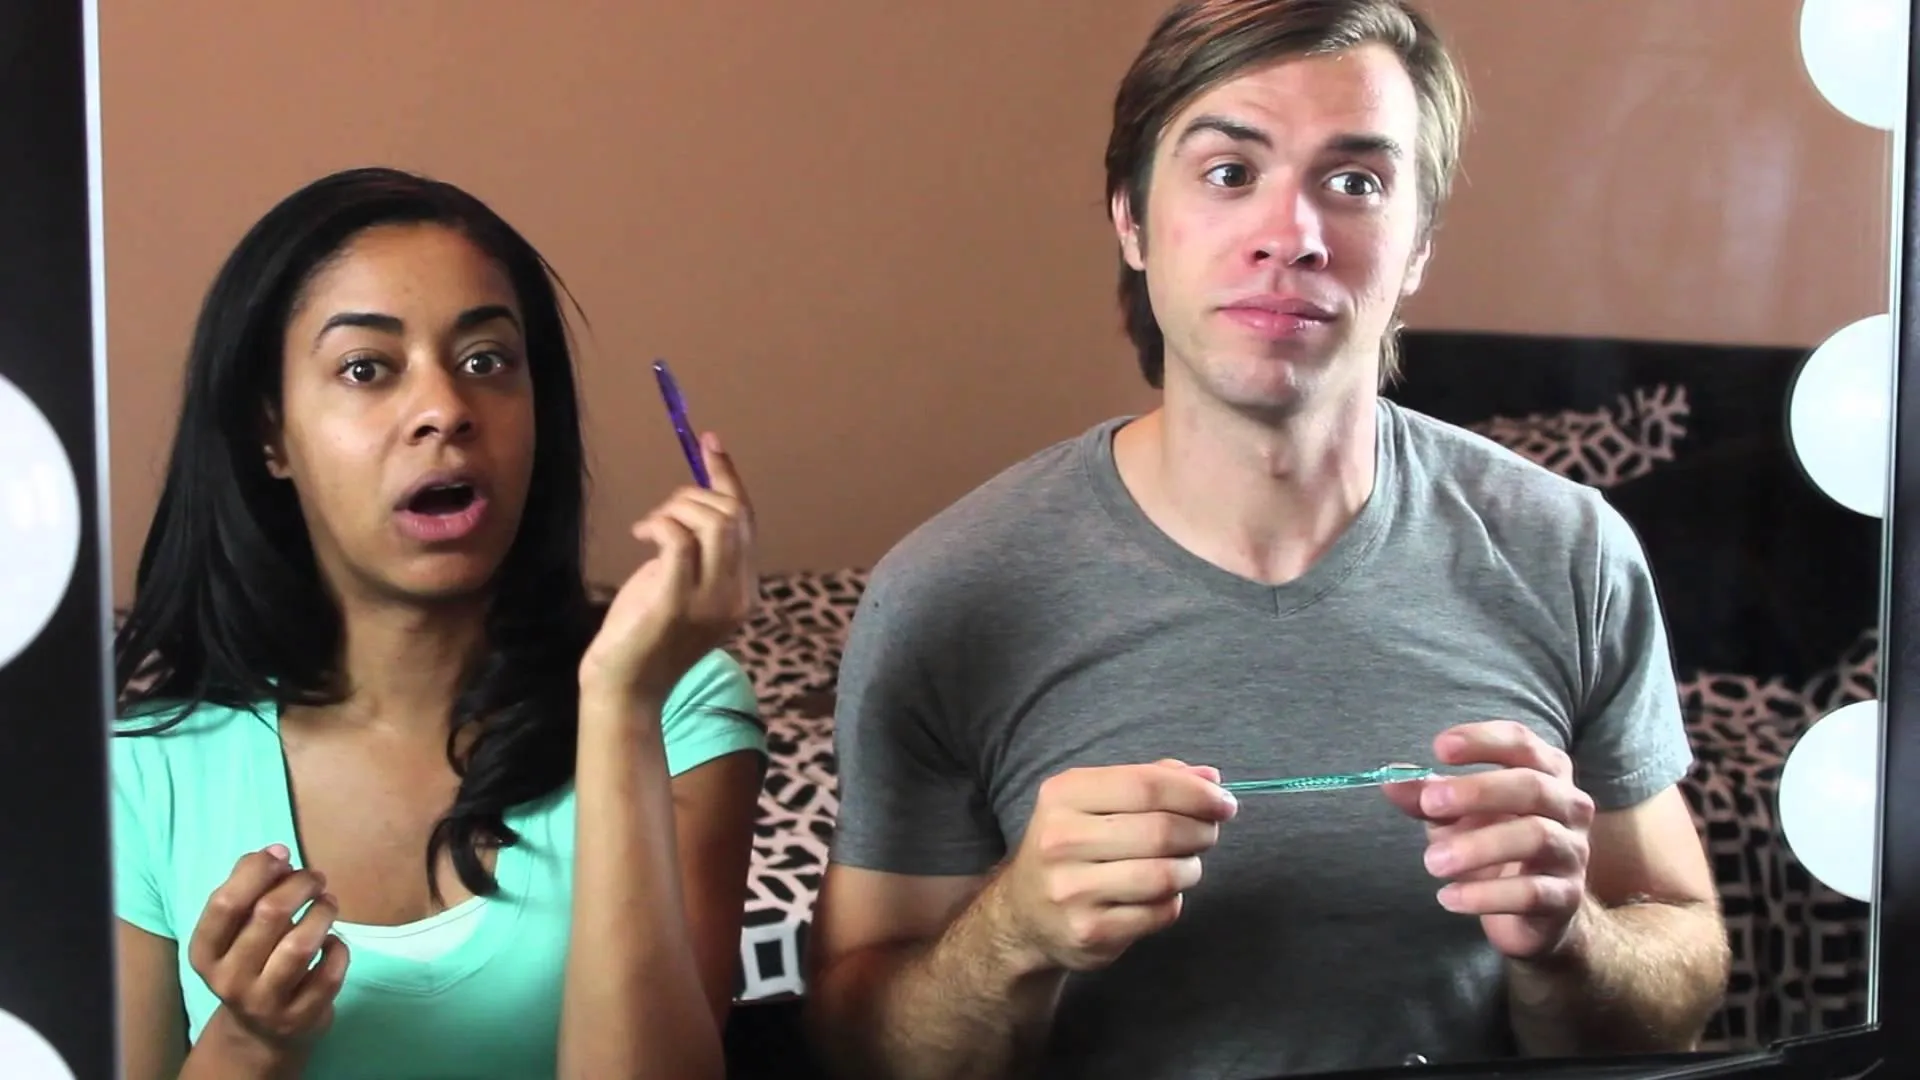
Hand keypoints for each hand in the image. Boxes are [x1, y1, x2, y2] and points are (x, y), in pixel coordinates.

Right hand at [186, 844, 347, 1056]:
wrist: (259, 1032)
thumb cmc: (251, 960)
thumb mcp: (236, 929)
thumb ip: (249, 887)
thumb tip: (277, 851)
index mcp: (205, 952)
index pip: (226, 902)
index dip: (258, 870)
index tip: (282, 855)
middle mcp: (229, 980)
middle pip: (269, 915)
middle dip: (300, 884)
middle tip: (315, 878)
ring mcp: (265, 1003)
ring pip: (301, 944)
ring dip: (322, 912)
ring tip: (328, 902)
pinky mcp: (301, 1017)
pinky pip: (330, 971)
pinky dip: (339, 948)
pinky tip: (333, 941)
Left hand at [580, 432, 757, 705]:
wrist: (626, 687)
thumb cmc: (646, 635)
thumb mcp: (679, 586)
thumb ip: (695, 553)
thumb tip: (689, 502)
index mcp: (743, 590)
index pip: (747, 520)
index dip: (728, 477)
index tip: (709, 442)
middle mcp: (737, 595)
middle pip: (732, 516)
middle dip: (693, 496)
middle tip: (662, 512)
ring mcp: (711, 601)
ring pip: (712, 523)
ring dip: (675, 509)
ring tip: (650, 526)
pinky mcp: (677, 602)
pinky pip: (678, 540)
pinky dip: (659, 525)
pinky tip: (641, 534)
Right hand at [988, 759, 1237, 972]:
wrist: (1024, 913)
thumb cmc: (1074, 846)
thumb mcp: (1096, 800)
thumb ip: (1151, 781)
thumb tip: (1211, 776)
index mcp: (1063, 794)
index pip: (1146, 785)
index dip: (1196, 792)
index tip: (1224, 801)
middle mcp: (1061, 840)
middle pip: (1160, 831)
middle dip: (1200, 831)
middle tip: (1209, 832)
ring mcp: (1072, 890)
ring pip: (1164, 875)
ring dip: (1191, 868)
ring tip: (1186, 864)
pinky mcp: (1090, 931)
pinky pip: (1159, 913)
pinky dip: (1172, 902)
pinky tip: (1160, 895)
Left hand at [1383, 721, 1597, 961]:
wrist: (1532, 910)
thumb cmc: (1492, 843)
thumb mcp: (1454, 815)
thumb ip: (1425, 796)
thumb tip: (1390, 779)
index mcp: (1545, 772)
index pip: (1521, 742)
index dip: (1482, 740)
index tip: (1439, 748)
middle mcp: (1569, 805)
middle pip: (1532, 786)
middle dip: (1478, 790)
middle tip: (1430, 803)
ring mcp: (1572, 852)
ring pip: (1536, 837)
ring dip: (1477, 847)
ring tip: (1431, 862)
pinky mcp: (1566, 897)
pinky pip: (1532, 892)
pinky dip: (1486, 895)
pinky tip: (1449, 897)